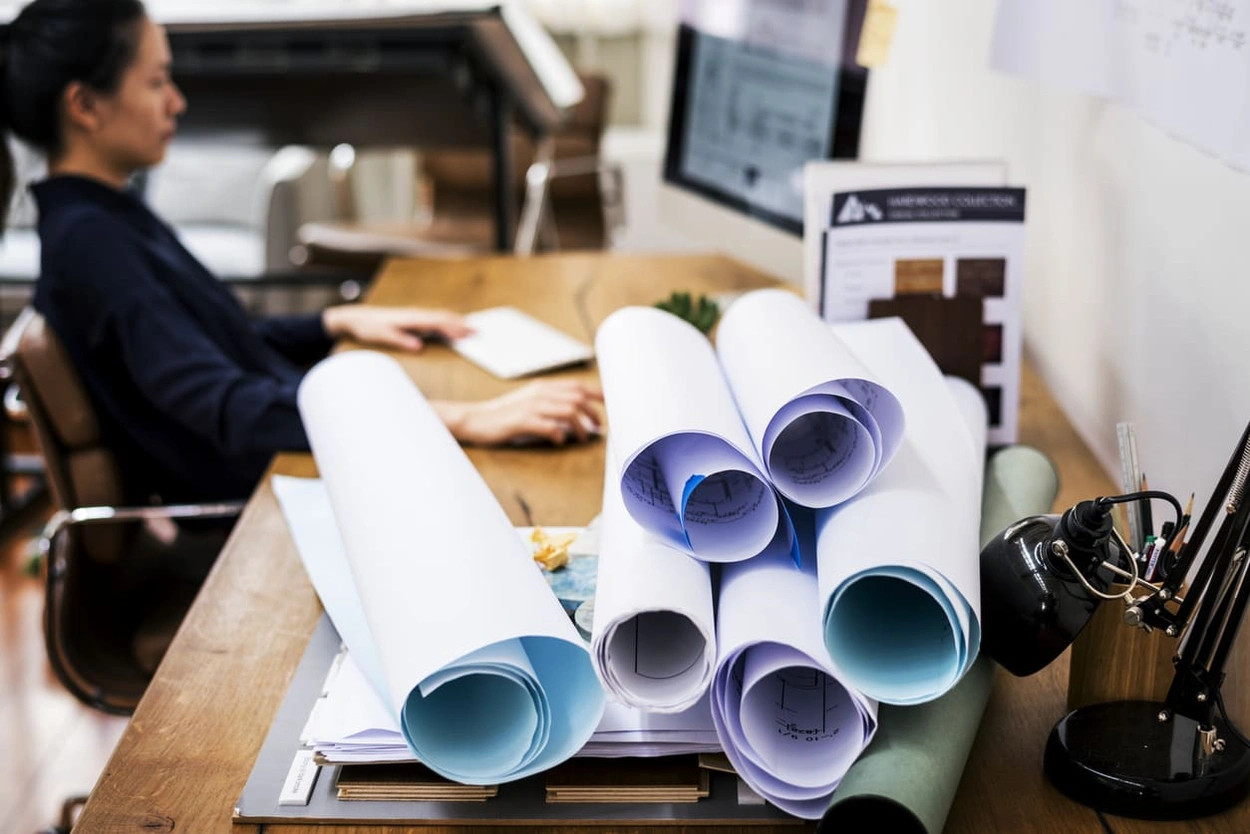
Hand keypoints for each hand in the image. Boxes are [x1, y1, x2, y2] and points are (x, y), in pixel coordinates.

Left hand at [322, 305, 472, 351]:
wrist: (357, 317)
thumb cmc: (369, 327)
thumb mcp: (382, 335)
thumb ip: (401, 340)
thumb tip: (419, 346)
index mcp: (411, 318)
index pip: (437, 322)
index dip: (454, 327)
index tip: (468, 333)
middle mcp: (416, 314)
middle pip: (443, 317)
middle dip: (461, 324)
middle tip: (477, 332)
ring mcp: (415, 315)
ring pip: (440, 317)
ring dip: (455, 322)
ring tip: (470, 329)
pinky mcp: (413, 319)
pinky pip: (434, 319)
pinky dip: (446, 323)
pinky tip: (451, 328)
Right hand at [434, 380, 603, 446]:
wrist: (475, 419)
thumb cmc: (503, 414)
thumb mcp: (528, 402)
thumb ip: (550, 403)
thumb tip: (576, 413)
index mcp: (542, 387)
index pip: (576, 385)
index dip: (596, 394)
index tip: (610, 404)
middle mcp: (539, 394)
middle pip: (577, 397)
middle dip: (593, 412)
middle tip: (598, 427)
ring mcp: (530, 407)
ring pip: (567, 411)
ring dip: (580, 426)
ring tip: (583, 437)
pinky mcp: (521, 422)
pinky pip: (549, 426)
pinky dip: (559, 435)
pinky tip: (559, 441)